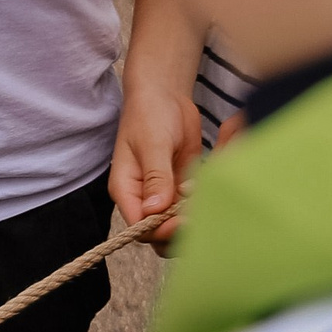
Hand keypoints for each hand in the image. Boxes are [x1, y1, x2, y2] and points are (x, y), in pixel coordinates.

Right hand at [109, 77, 199, 246]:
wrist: (165, 96)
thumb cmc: (149, 115)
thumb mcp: (152, 143)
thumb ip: (155, 178)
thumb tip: (154, 211)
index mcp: (126, 189)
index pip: (139, 226)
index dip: (160, 230)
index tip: (180, 220)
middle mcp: (143, 197)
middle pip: (159, 235)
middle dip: (179, 231)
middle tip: (198, 214)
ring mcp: (163, 195)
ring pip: (178, 226)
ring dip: (194, 219)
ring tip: (203, 198)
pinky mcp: (181, 190)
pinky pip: (193, 209)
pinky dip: (203, 205)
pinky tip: (206, 187)